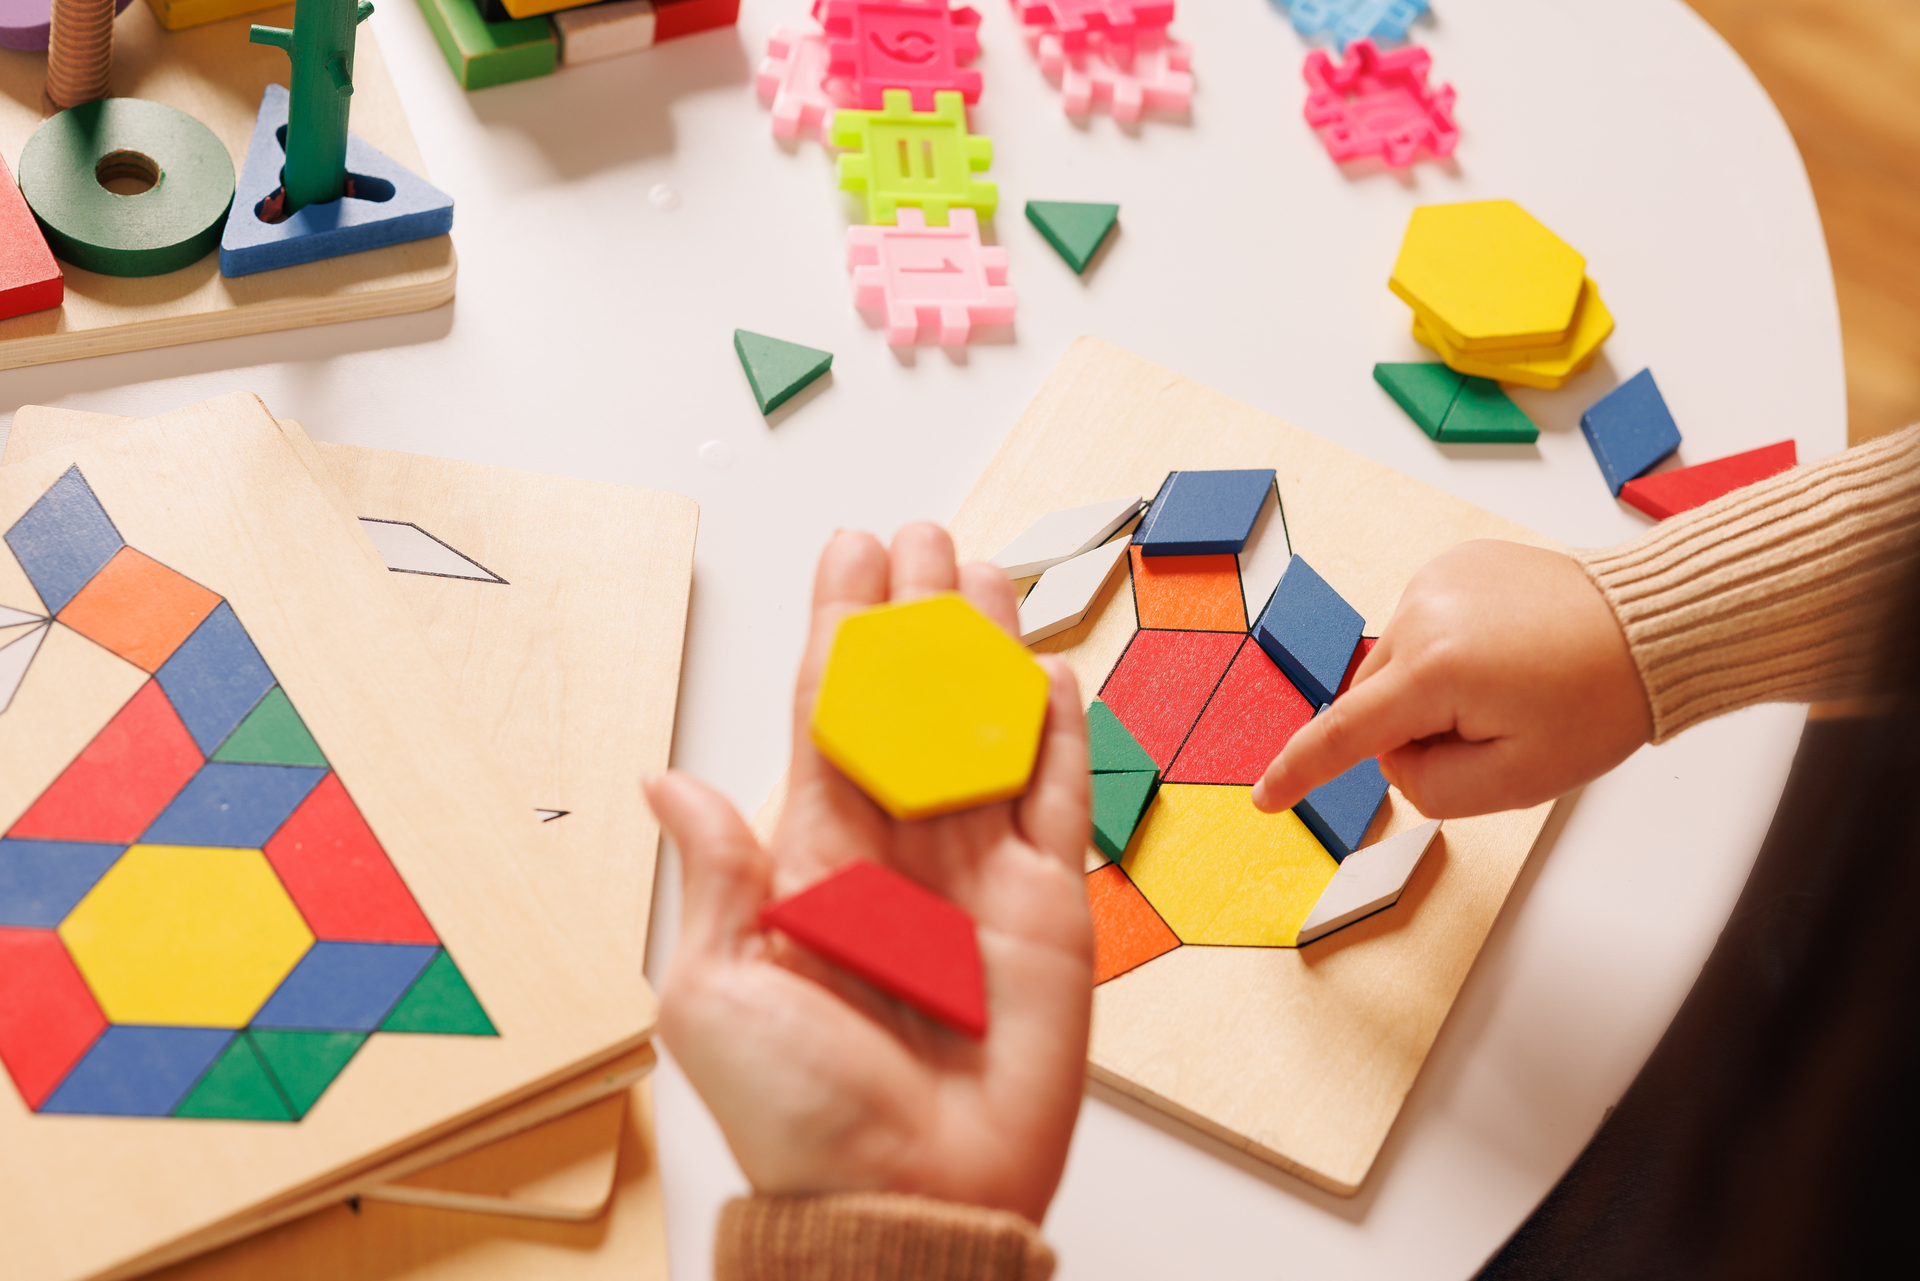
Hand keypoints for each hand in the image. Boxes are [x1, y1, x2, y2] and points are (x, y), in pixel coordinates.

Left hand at [646, 523, 1093, 1224]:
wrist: (907, 1199)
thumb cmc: (799, 1115)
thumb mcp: (716, 994)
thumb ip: (714, 876)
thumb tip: (666, 778)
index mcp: (811, 864)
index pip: (825, 718)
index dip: (838, 632)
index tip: (848, 557)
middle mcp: (895, 855)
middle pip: (909, 707)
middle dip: (914, 619)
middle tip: (922, 534)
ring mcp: (975, 876)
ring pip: (983, 732)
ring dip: (985, 653)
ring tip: (985, 573)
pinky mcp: (1048, 909)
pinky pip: (1055, 802)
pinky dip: (1059, 736)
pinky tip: (1048, 674)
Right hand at [1251, 540, 1651, 818]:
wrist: (1655, 624)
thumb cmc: (1600, 700)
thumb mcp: (1516, 780)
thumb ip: (1429, 787)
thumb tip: (1393, 757)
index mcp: (1435, 670)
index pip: (1344, 734)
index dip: (1299, 772)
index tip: (1264, 797)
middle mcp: (1422, 613)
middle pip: (1374, 702)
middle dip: (1416, 729)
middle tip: (1497, 730)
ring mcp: (1435, 580)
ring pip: (1395, 667)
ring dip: (1432, 689)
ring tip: (1509, 685)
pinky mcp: (1452, 564)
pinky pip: (1421, 628)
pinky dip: (1447, 652)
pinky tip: (1503, 653)